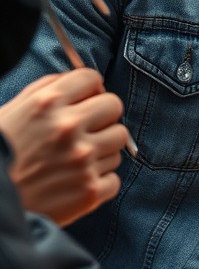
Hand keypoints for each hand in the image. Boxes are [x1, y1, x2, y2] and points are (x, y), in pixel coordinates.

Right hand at [0, 69, 128, 224]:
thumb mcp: (11, 112)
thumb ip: (45, 91)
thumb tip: (78, 82)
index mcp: (47, 104)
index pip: (91, 78)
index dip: (90, 88)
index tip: (87, 99)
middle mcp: (68, 128)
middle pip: (114, 106)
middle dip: (102, 115)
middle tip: (89, 128)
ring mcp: (82, 160)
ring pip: (118, 142)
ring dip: (102, 149)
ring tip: (77, 159)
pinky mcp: (89, 191)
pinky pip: (114, 178)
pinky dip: (100, 181)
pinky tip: (78, 182)